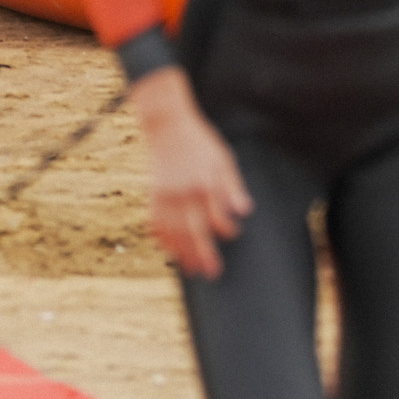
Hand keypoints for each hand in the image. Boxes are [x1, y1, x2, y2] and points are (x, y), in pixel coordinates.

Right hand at [132, 68, 251, 279]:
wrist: (166, 125)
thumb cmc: (200, 142)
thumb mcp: (223, 160)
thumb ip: (233, 187)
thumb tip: (246, 211)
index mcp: (205, 185)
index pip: (217, 219)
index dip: (227, 230)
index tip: (233, 234)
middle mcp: (183, 194)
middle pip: (194, 232)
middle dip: (203, 254)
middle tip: (212, 273)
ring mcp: (165, 195)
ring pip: (173, 232)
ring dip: (182, 253)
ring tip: (191, 270)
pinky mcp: (152, 194)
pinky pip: (155, 222)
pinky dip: (161, 238)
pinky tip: (169, 250)